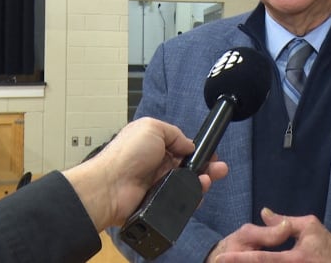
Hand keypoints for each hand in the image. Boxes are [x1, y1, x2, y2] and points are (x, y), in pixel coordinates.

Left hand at [63, 117, 228, 230]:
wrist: (110, 187)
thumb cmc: (127, 155)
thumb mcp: (152, 128)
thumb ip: (175, 134)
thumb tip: (189, 146)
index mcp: (155, 145)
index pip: (182, 148)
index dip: (198, 150)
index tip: (211, 153)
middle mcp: (157, 165)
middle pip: (189, 166)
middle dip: (207, 166)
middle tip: (220, 169)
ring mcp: (159, 184)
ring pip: (188, 184)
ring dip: (203, 180)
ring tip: (210, 179)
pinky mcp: (160, 202)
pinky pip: (181, 200)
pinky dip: (193, 197)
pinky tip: (200, 191)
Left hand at [208, 208, 330, 262]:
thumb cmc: (328, 247)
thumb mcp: (310, 227)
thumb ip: (285, 222)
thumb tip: (264, 214)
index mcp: (294, 259)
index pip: (261, 259)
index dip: (239, 259)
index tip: (220, 258)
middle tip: (220, 260)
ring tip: (231, 260)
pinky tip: (251, 262)